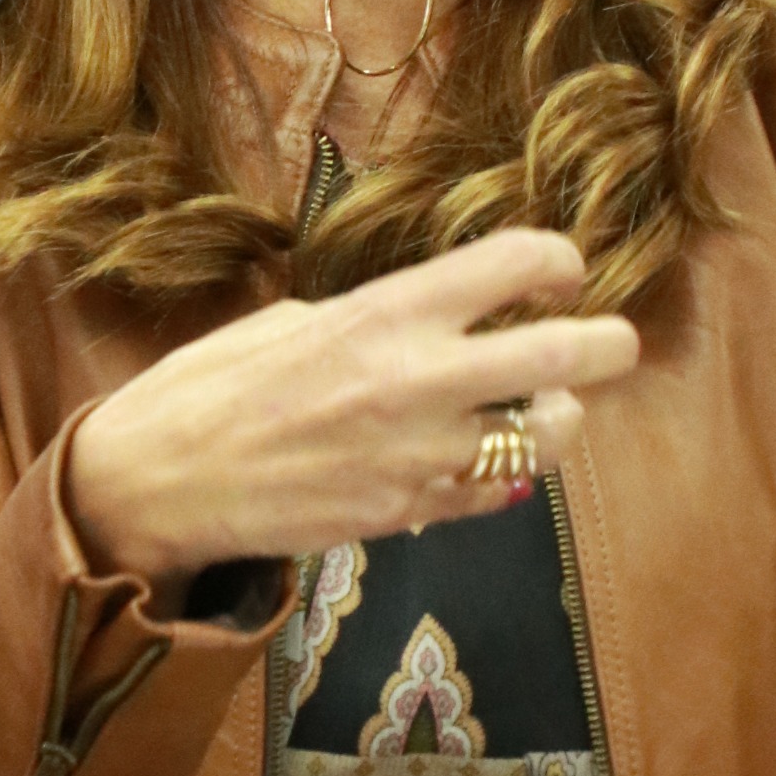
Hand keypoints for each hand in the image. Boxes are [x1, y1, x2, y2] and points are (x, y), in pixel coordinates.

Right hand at [63, 228, 640, 595]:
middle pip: (564, 356)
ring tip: (548, 412)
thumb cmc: (211, 385)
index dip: (558, 261)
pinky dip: (504, 475)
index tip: (564, 270)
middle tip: (615, 345)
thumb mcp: (294, 321)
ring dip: (560, 422)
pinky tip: (487, 460)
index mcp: (385, 312)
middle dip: (609, 346)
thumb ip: (374, 320)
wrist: (160, 481)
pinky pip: (494, 493)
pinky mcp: (408, 514)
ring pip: (547, 439)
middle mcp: (417, 379)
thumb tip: (426, 319)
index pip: (513, 264)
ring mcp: (420, 456)